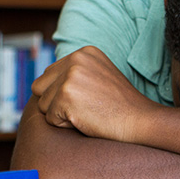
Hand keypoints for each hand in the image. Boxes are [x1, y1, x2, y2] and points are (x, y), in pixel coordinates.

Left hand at [31, 46, 162, 141]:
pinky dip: (65, 125)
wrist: (139, 121)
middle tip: (84, 107)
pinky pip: (50, 119)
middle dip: (54, 102)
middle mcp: (75, 59)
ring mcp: (70, 77)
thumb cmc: (120, 106)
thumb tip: (41, 83)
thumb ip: (73, 74)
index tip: (86, 99)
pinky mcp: (66, 96)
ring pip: (42, 104)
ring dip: (60, 115)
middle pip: (40, 87)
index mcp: (83, 52)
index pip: (49, 75)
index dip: (62, 93)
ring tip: (87, 113)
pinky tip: (86, 120)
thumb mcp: (98, 76)